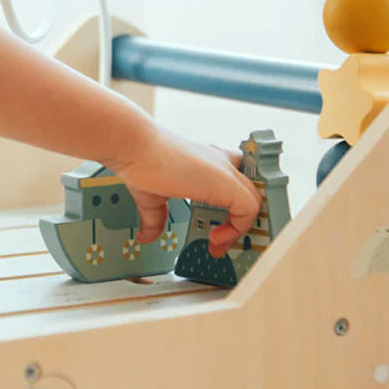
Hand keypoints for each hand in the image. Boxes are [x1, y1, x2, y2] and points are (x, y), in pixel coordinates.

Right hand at [112, 125, 262, 257]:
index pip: (235, 178)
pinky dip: (236, 229)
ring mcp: (225, 170)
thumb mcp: (151, 196)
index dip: (233, 201)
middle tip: (223, 238)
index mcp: (205, 161)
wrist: (133, 145)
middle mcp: (220, 162)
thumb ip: (155, 218)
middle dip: (240, 218)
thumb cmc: (139, 160)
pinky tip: (215, 238)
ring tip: (221, 243)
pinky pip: (249, 209)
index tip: (219, 222)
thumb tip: (146, 236)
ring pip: (254, 199)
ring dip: (241, 227)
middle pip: (250, 189)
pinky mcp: (225, 181)